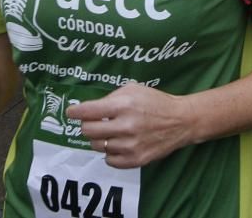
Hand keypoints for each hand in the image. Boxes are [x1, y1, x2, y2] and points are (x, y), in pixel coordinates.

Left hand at [66, 83, 192, 168]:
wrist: (180, 121)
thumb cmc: (154, 101)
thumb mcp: (133, 89)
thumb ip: (110, 98)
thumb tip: (88, 109)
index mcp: (124, 105)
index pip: (89, 111)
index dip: (75, 112)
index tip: (71, 113)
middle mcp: (126, 126)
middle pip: (88, 131)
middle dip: (87, 125)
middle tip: (94, 123)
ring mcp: (131, 145)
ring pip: (97, 146)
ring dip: (100, 139)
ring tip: (110, 133)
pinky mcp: (136, 160)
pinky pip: (109, 160)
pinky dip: (110, 153)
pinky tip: (118, 144)